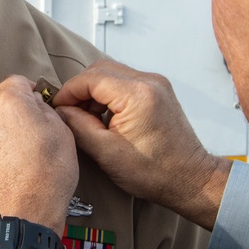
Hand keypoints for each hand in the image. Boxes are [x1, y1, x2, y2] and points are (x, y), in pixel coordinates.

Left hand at [0, 75, 77, 234]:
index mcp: (8, 103)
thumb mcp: (63, 135)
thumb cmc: (47, 177)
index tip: (35, 99)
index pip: (15, 80)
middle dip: (3, 99)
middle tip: (20, 116)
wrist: (21, 218)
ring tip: (9, 144)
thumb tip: (35, 104)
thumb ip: (46, 110)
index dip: (28, 89)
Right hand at [53, 59, 230, 229]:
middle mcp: (149, 81)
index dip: (69, 92)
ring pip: (111, 73)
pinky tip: (104, 116)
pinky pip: (125, 81)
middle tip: (70, 112)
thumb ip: (78, 126)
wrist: (190, 179)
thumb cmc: (154, 172)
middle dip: (80, 89)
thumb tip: (61, 110)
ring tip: (87, 118)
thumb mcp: (106, 153)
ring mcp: (156, 83)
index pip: (90, 78)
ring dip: (94, 91)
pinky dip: (109, 94)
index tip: (58, 108)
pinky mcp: (158, 90)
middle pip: (100, 69)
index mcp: (137, 95)